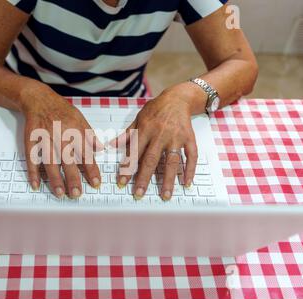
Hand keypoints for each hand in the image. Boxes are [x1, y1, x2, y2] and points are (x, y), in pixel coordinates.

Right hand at [20, 83, 102, 198]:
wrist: (39, 99)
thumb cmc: (61, 110)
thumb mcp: (80, 118)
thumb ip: (90, 135)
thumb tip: (101, 148)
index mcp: (74, 132)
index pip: (85, 154)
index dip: (91, 170)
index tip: (96, 183)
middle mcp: (60, 136)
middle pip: (67, 160)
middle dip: (73, 178)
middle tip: (77, 194)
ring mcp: (44, 139)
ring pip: (50, 162)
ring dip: (55, 179)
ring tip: (60, 193)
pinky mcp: (31, 141)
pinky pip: (31, 158)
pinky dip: (33, 172)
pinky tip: (36, 184)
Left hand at [114, 86, 198, 200]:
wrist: (178, 98)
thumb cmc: (156, 109)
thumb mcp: (138, 118)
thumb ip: (127, 134)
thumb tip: (111, 145)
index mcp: (145, 130)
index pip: (134, 153)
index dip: (127, 168)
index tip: (122, 182)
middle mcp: (160, 135)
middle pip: (151, 160)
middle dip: (144, 178)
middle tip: (139, 193)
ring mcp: (176, 137)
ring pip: (171, 161)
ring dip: (168, 180)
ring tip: (165, 195)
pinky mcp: (189, 138)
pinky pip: (191, 156)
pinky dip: (190, 170)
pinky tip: (187, 183)